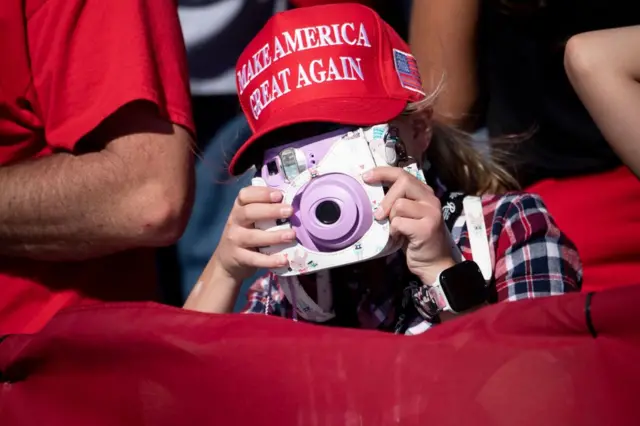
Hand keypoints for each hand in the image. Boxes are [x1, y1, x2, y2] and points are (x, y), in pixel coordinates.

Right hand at [213, 186, 294, 280]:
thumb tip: (291, 203)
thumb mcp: (250, 219)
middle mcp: (234, 221)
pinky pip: (255, 259)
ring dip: (274, 236)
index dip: (262, 193)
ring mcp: (235, 240)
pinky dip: (270, 260)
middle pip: (248, 212)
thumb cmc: (246, 234)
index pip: (245, 195)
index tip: (280, 195)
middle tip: (290, 211)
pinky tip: (284, 260)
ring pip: (253, 236)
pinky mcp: (238, 258)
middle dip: (270, 211)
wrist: (227, 261)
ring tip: (291, 235)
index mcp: (239, 208)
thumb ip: (265, 210)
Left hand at [363, 167, 454, 282]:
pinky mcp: (426, 229)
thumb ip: (397, 201)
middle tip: (379, 216)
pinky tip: (400, 238)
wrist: (433, 263)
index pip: (403, 174)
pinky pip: (399, 223)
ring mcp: (431, 214)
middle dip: (386, 199)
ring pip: (399, 205)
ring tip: (397, 230)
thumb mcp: (408, 215)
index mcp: (425, 194)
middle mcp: (431, 200)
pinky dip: (394, 232)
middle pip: (402, 183)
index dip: (383, 172)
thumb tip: (373, 190)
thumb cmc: (415, 239)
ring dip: (391, 219)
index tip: (366, 176)